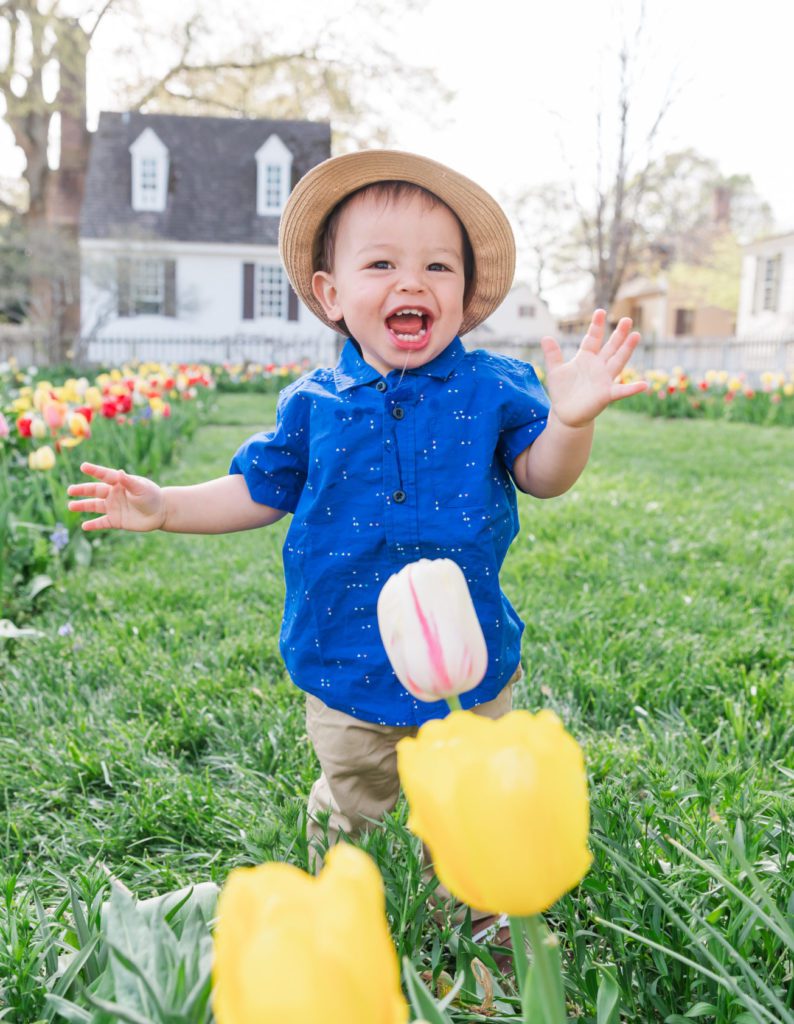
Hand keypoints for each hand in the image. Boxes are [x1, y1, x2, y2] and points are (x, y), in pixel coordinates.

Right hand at [67, 462, 166, 531]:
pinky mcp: (116, 520)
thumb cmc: (152, 496)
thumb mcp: (142, 488)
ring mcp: (113, 507)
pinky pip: (102, 523)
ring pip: (95, 506)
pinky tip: (84, 526)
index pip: (105, 475)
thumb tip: (119, 473)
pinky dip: (93, 525)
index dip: (95, 471)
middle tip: (70, 490)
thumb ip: (130, 482)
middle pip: (95, 491)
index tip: (83, 466)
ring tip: (70, 506)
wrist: (160, 512)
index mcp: (119, 483)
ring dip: (83, 506)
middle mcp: (113, 494)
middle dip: (82, 490)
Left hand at [540, 310, 647, 427]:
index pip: (593, 339)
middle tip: (627, 319)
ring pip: (618, 361)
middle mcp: (598, 366)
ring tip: (636, 335)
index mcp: (586, 358)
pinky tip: (644, 385)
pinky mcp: (606, 395)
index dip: (596, 326)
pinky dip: (632, 388)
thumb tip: (545, 337)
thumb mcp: (555, 371)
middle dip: (618, 334)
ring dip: (627, 349)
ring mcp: (604, 380)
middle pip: (611, 347)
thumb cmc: (562, 391)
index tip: (600, 311)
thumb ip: (553, 354)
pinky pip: (622, 391)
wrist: (565, 414)